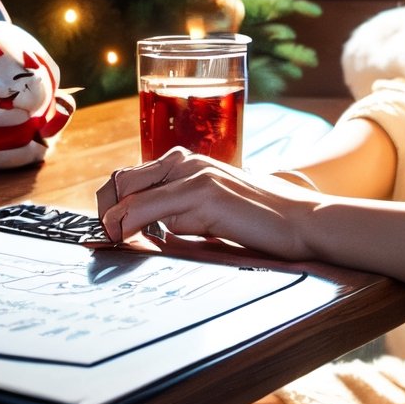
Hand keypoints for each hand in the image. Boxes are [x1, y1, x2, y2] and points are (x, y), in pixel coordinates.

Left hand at [97, 147, 316, 257]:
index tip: (104, 228)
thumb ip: (181, 210)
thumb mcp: (212, 207)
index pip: (133, 176)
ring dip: (114, 223)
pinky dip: (130, 228)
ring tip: (111, 241)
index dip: (112, 202)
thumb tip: (147, 227)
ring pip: (131, 196)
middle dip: (107, 210)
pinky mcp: (205, 195)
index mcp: (189, 162)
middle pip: (124, 181)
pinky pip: (148, 212)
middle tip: (104, 238)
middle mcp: (189, 162)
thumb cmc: (258, 219)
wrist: (300, 219)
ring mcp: (196, 176)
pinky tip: (131, 240)